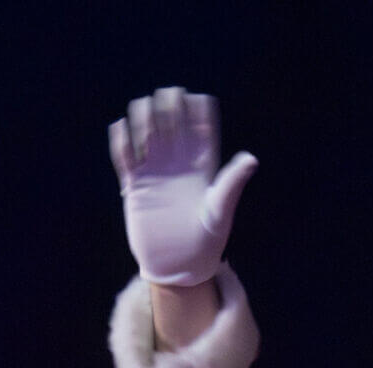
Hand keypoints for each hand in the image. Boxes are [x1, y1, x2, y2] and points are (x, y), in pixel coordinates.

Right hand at [108, 87, 257, 284]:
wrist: (179, 264)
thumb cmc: (207, 240)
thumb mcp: (220, 210)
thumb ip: (231, 182)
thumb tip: (251, 158)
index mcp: (202, 167)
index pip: (201, 128)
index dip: (197, 109)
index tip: (196, 98)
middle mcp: (178, 164)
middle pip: (172, 122)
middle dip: (168, 106)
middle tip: (167, 102)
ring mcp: (154, 172)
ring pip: (146, 132)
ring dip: (143, 118)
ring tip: (146, 125)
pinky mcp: (134, 184)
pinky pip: (124, 156)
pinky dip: (121, 140)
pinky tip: (123, 129)